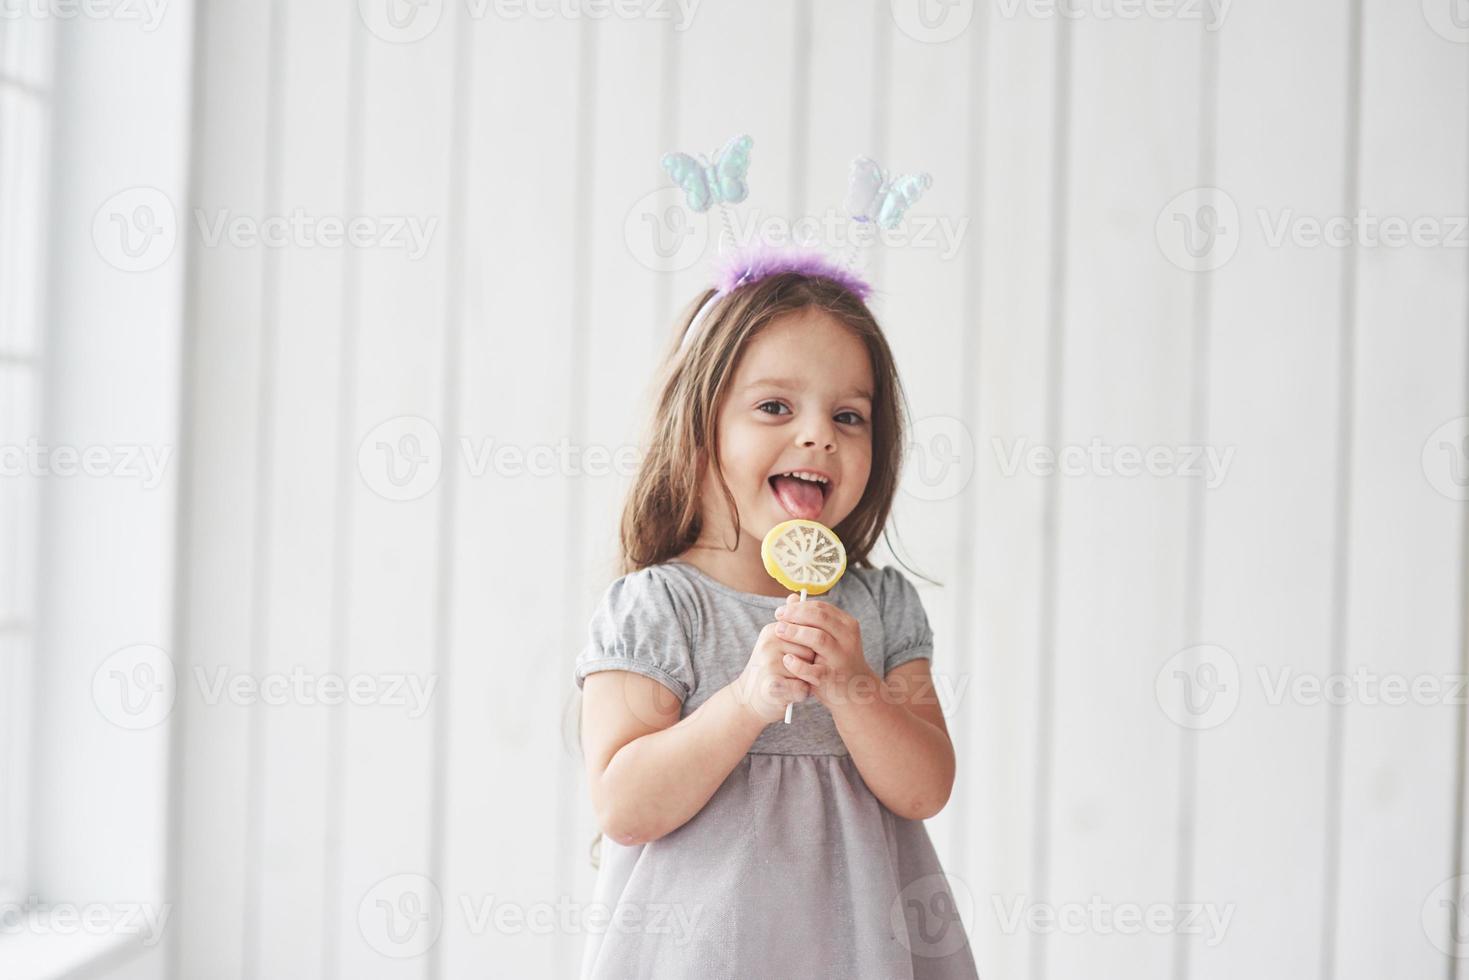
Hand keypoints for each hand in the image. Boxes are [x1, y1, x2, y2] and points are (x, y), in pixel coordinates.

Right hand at [732, 621, 814, 724]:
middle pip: (811, 651)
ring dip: (807, 680)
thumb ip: (789, 622)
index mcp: (773, 631)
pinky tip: (791, 693)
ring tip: (792, 681)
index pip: (808, 632)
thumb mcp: (776, 642)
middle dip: (810, 664)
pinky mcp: (773, 686)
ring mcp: (769, 664)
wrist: (748, 699)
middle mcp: (769, 644)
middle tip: (795, 671)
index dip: (810, 648)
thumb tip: (796, 596)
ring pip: (809, 670)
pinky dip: (801, 694)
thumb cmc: (769, 669)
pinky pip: (802, 689)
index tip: (800, 656)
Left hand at [773, 594, 875, 710]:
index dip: (799, 607)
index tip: (782, 610)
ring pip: (818, 638)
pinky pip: (812, 669)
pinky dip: (797, 663)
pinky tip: (786, 659)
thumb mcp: (830, 637)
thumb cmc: (837, 660)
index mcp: (847, 625)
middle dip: (795, 615)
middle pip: (820, 618)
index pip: (821, 608)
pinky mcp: (831, 678)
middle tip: (778, 617)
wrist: (855, 692)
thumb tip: (791, 598)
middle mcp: (847, 639)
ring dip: (795, 633)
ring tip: (778, 631)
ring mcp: (840, 659)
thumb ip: (812, 619)